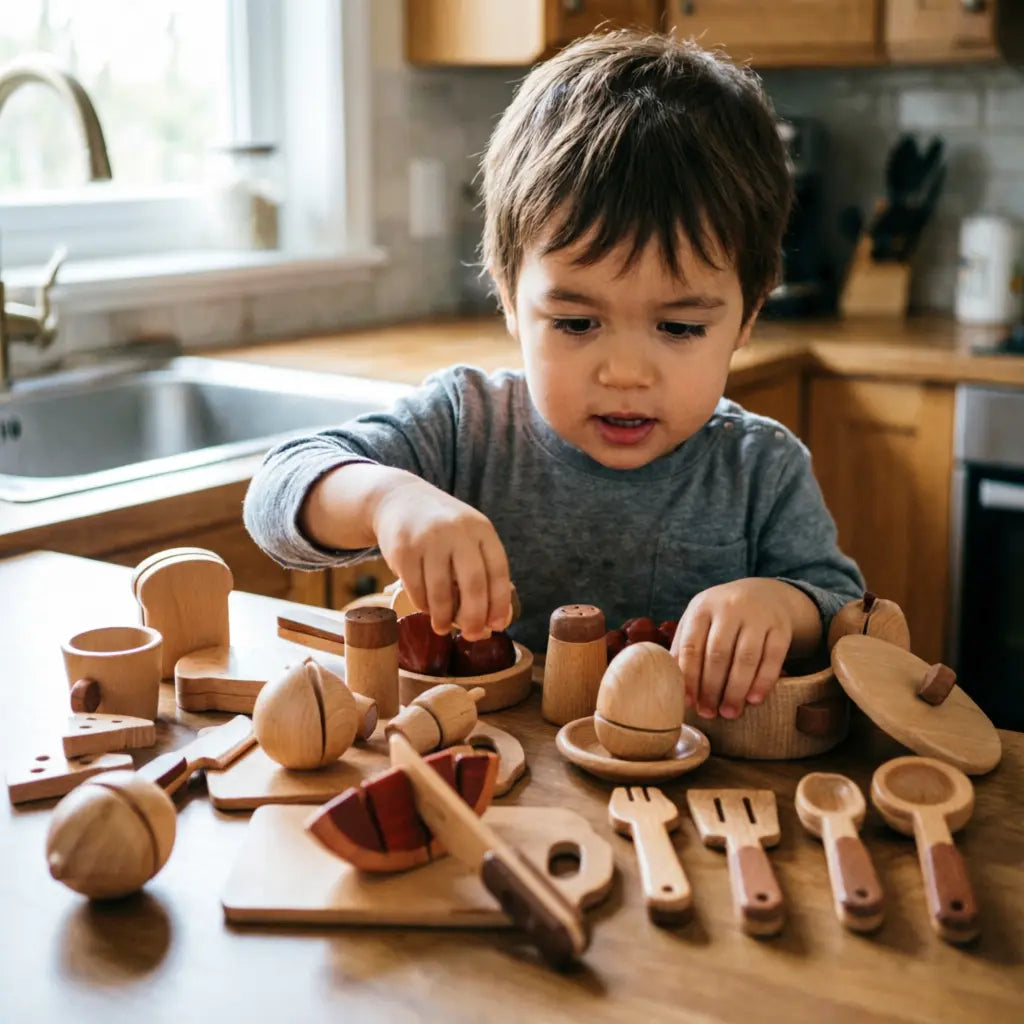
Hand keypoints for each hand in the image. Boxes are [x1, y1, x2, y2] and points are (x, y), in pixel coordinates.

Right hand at [372, 478, 510, 640]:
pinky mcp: (403, 550)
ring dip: (444, 617)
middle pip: (473, 583)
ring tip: (443, 628)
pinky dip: (423, 605)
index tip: (498, 625)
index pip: (498, 570)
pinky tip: (427, 609)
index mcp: (481, 529)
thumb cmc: (441, 527)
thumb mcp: (468, 534)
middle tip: (472, 635)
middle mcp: (457, 532)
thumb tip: (494, 617)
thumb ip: (482, 566)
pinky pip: (416, 588)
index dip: (500, 602)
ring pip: (441, 591)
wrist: (399, 499)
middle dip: (474, 616)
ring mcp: (428, 540)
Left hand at [669, 578, 815, 719]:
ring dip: (736, 690)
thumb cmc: (722, 615)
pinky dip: (763, 681)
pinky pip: (773, 658)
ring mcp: (758, 616)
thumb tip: (671, 680)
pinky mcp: (781, 627)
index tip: (688, 703)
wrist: (764, 594)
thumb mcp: (700, 619)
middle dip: (711, 688)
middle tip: (709, 713)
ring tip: (730, 712)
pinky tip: (754, 699)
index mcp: (702, 607)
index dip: (689, 678)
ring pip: (746, 658)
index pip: (692, 646)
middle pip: (718, 654)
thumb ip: (684, 645)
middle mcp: (729, 608)